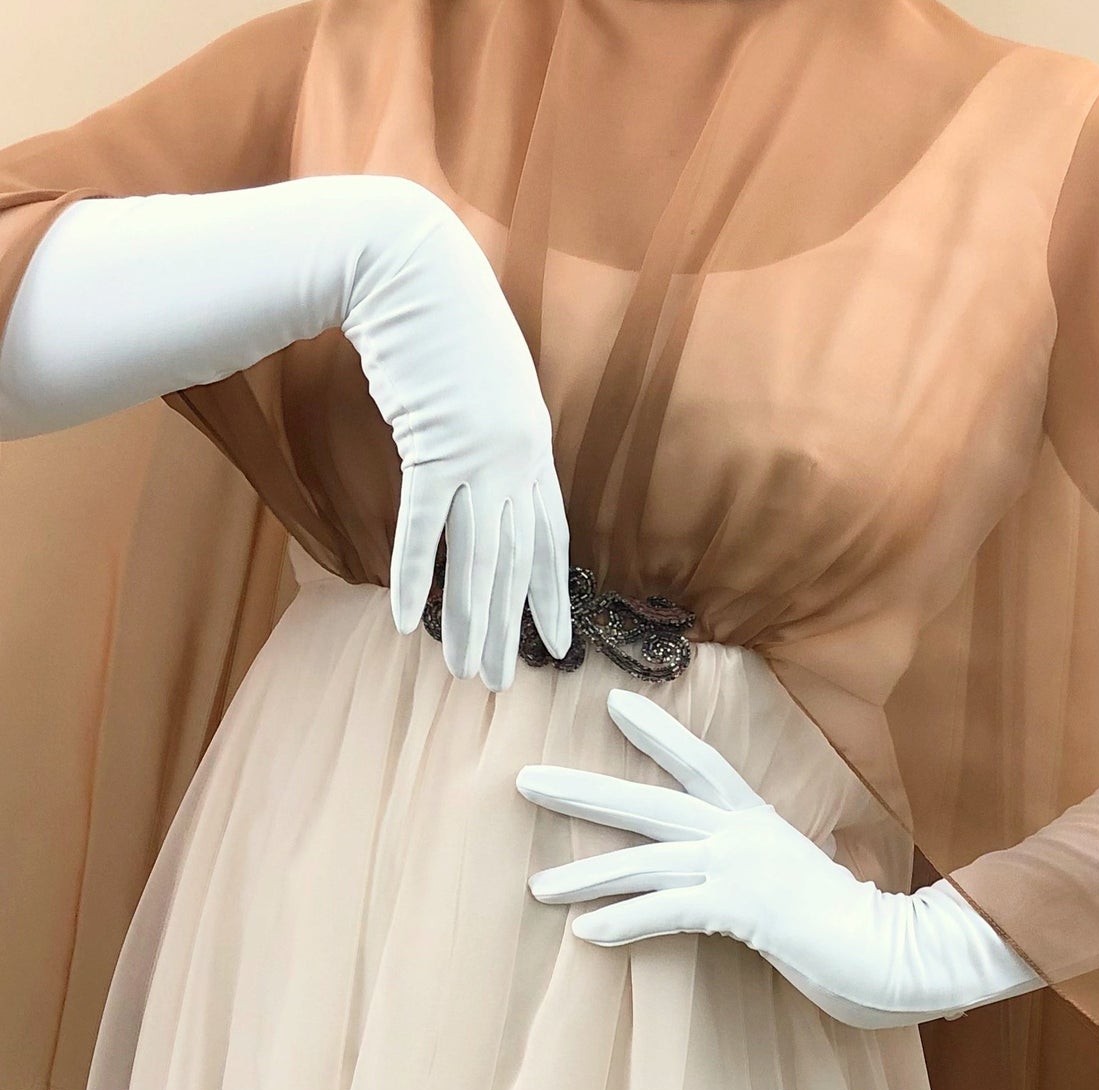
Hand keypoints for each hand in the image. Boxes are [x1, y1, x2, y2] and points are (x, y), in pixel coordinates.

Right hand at [0, 177, 573, 688]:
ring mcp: (477, 454)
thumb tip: (489, 472)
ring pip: (478, 557)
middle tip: (496, 682)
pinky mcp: (431, 444)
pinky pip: (425, 525)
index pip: (550, 540)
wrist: (411, 264)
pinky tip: (408, 620)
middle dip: (507, 629)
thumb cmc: (443, 317)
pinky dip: (418, 574)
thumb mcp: (485, 381)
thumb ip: (493, 431)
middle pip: (514, 564)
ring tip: (461, 669)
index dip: (551, 596)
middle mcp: (514, 458)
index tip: (554, 644)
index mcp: (532, 446)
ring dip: (468, 620)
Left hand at [515, 689, 1043, 1026]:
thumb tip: (738, 879)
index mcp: (758, 820)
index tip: (614, 704)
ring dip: (587, 876)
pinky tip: (587, 934)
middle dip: (584, 793)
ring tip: (538, 888)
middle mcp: (743, 834)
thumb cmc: (849, 926)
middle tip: (525, 782)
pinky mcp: (740, 908)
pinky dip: (624, 922)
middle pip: (649, 805)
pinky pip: (667, 912)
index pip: (701, 763)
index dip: (658, 734)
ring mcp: (740, 867)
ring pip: (646, 863)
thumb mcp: (801, 883)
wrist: (890, 952)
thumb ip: (766, 871)